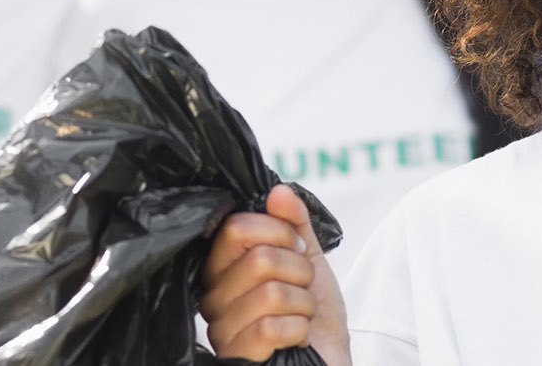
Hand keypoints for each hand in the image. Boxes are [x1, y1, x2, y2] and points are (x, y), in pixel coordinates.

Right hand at [199, 185, 348, 363]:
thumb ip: (294, 223)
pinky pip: (272, 327)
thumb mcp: (309, 259)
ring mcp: (221, 327)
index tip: (296, 248)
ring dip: (302, 304)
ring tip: (301, 314)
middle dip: (299, 271)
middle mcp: (213, 295)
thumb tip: (278, 191)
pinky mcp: (237, 354)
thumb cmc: (314, 314)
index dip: (278, 231)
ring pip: (270, 293)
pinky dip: (299, 330)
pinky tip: (296, 336)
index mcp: (223, 267)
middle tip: (303, 287)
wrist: (327, 360)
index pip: (235, 227)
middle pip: (258, 258)